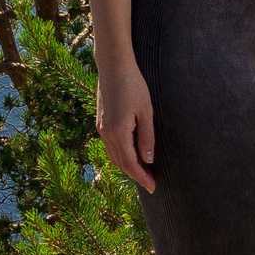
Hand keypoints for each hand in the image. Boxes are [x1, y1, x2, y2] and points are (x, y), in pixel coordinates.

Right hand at [97, 58, 157, 191]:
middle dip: (135, 175)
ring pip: (113, 156)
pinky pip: (110, 146)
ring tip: (143, 170)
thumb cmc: (133, 85)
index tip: (153, 188)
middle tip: (151, 182)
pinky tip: (131, 153)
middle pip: (120, 163)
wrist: (113, 66)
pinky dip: (121, 155)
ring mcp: (101, 128)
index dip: (142, 178)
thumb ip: (146, 138)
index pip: (130, 164)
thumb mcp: (146, 112)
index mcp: (118, 132)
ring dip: (127, 166)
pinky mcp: (101, 122)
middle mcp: (106, 133)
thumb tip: (147, 161)